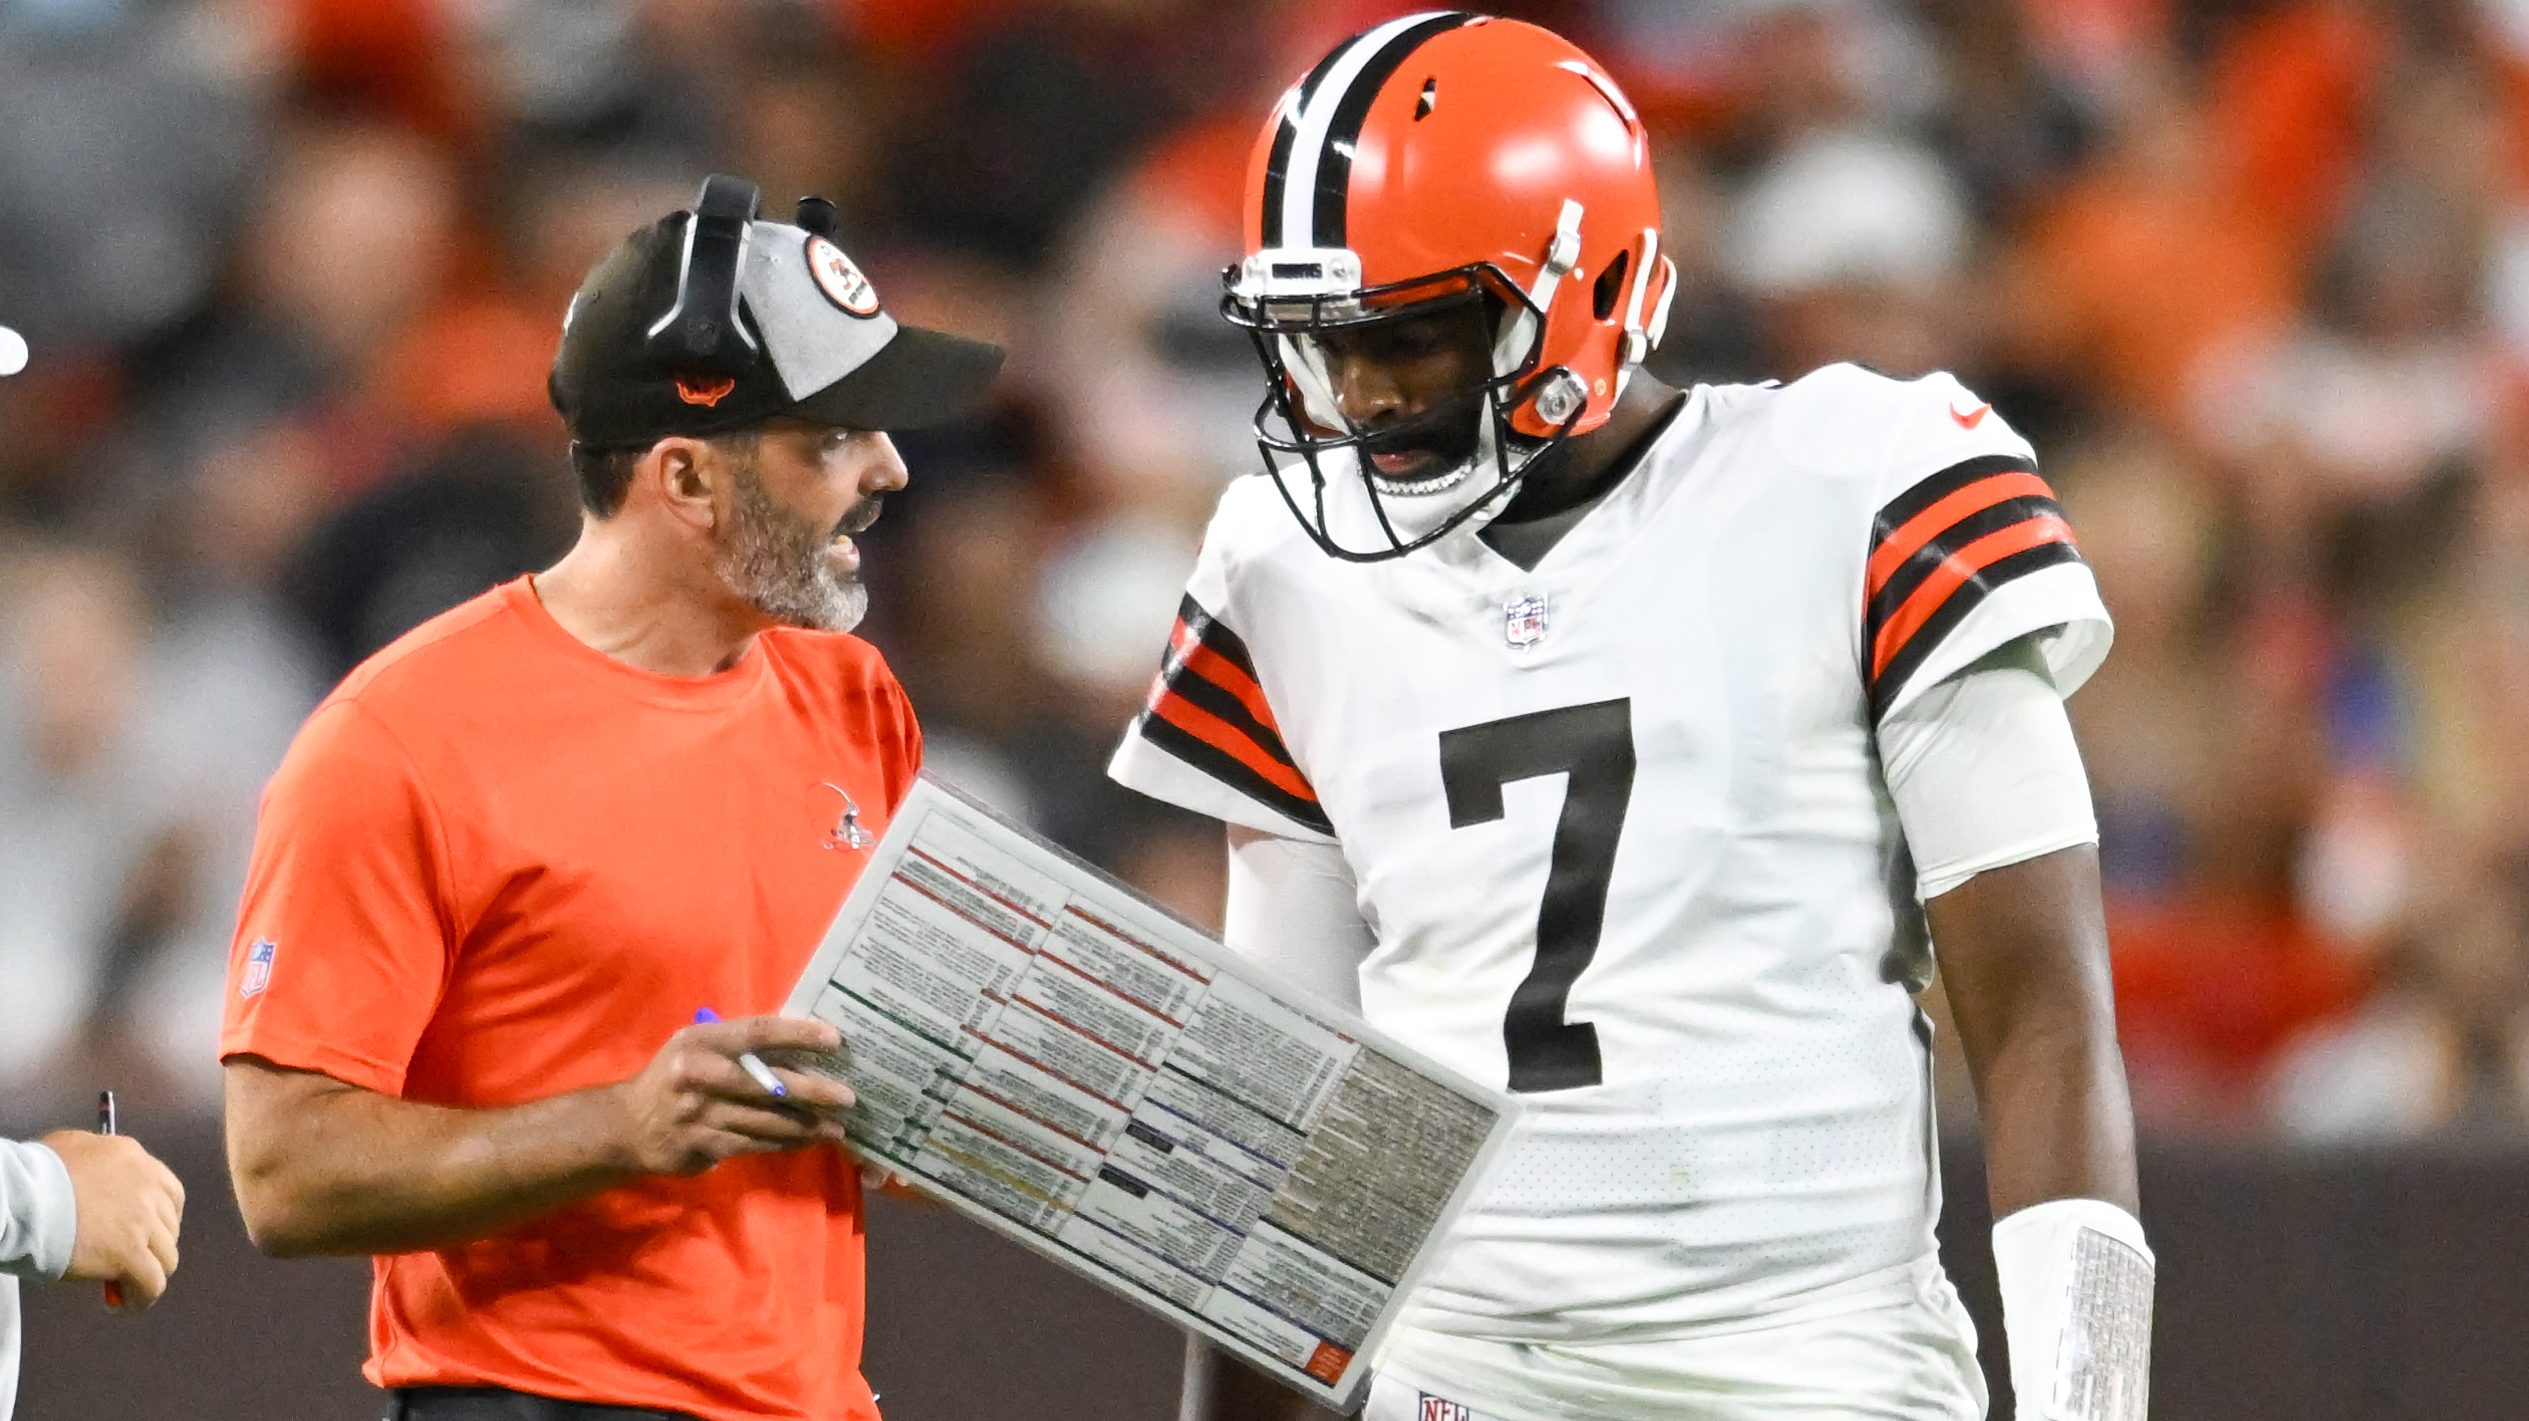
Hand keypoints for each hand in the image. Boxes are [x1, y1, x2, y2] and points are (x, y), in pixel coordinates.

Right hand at [39, 1130, 183, 1312]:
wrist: (20, 1197)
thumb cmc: (32, 1175)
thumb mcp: (73, 1149)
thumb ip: (97, 1166)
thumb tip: (95, 1184)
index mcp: (133, 1159)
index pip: (170, 1193)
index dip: (160, 1219)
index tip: (145, 1234)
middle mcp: (146, 1188)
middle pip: (169, 1227)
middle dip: (152, 1246)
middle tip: (127, 1260)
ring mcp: (141, 1221)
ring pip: (166, 1257)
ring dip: (148, 1273)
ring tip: (122, 1285)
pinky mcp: (128, 1254)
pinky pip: (151, 1285)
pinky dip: (140, 1298)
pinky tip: (121, 1304)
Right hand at [611, 1015, 857, 1176]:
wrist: (626, 1126)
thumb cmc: (674, 1079)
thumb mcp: (697, 1049)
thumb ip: (738, 1047)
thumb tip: (800, 1049)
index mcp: (702, 1041)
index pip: (758, 1032)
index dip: (798, 1035)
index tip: (834, 1040)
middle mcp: (699, 1073)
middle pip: (768, 1083)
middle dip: (813, 1091)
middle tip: (848, 1097)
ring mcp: (700, 1112)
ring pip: (766, 1120)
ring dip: (806, 1125)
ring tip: (837, 1127)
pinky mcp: (702, 1144)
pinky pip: (754, 1143)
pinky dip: (784, 1143)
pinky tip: (806, 1141)